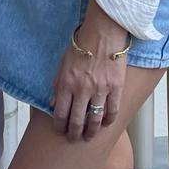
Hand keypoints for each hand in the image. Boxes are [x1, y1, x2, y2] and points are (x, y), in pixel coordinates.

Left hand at [52, 17, 127, 142]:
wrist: (103, 30)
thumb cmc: (82, 43)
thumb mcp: (62, 63)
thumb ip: (57, 84)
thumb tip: (52, 104)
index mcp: (66, 83)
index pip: (60, 114)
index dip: (60, 127)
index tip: (61, 131)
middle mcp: (82, 89)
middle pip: (77, 121)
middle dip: (74, 134)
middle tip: (74, 138)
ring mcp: (100, 90)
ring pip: (95, 120)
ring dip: (91, 132)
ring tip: (90, 136)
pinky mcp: (116, 87)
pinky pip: (113, 110)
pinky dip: (109, 120)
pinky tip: (106, 123)